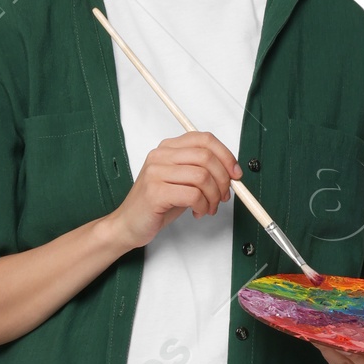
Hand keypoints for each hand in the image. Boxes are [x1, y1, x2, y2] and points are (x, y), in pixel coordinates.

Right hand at [113, 131, 238, 248]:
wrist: (129, 224)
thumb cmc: (157, 204)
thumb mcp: (182, 182)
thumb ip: (202, 171)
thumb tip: (231, 172)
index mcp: (168, 148)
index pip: (204, 139)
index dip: (226, 155)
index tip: (235, 173)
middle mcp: (160, 156)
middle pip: (206, 157)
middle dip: (223, 179)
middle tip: (223, 196)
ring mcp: (155, 172)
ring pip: (202, 176)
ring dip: (213, 196)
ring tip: (209, 208)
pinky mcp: (155, 192)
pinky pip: (193, 195)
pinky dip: (203, 206)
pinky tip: (199, 212)